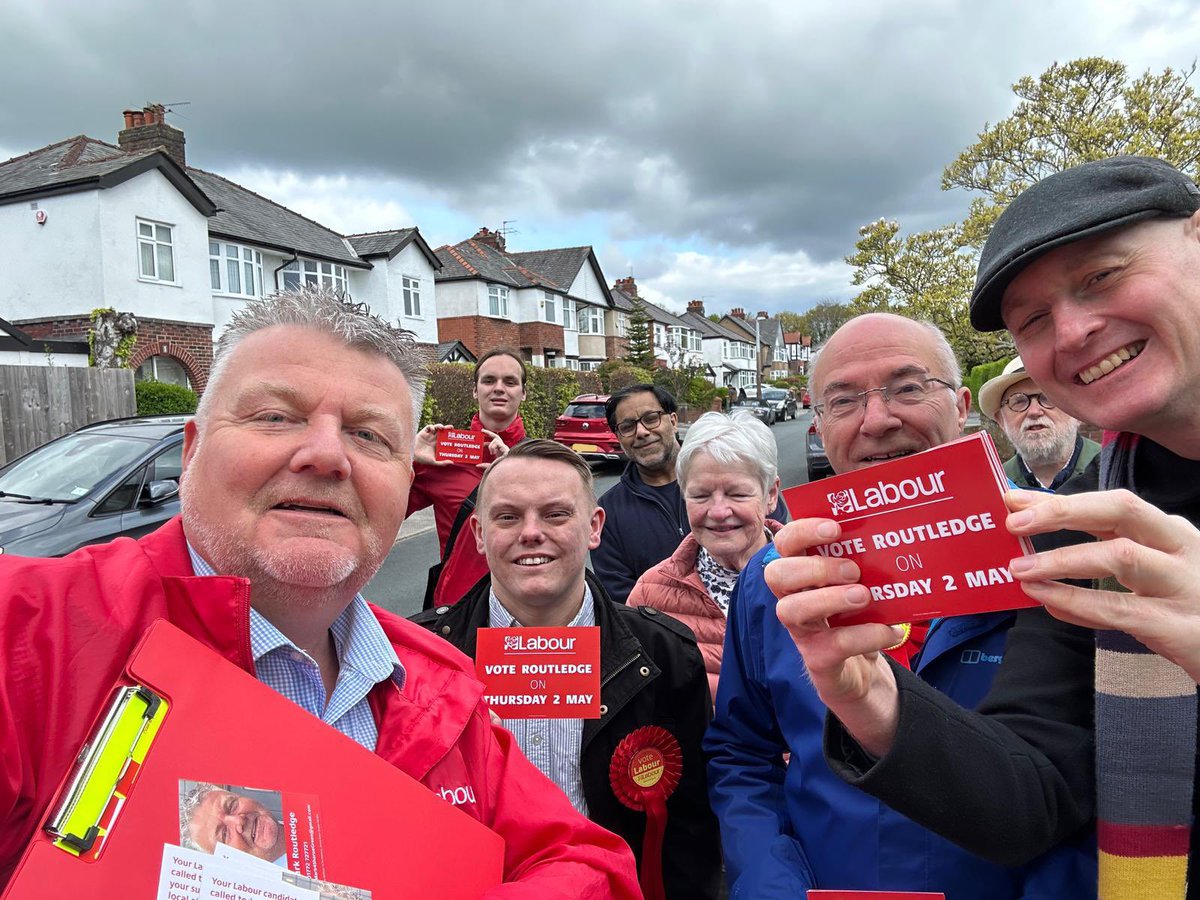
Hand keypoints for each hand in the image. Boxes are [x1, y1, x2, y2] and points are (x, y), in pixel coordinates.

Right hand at [413, 424, 450, 465]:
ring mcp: (429, 436)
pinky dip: (431, 427)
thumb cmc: (423, 459)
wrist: (412, 455)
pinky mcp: (423, 433)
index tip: (456, 435)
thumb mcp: (434, 462)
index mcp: (438, 445)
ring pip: (437, 428)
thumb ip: (442, 463)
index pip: (446, 438)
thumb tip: (452, 462)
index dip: (450, 435)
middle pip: (443, 431)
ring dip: (440, 426)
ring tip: (441, 428)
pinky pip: (428, 427)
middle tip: (451, 428)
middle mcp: (434, 439)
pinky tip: (433, 430)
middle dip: (447, 428)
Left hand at [477, 429, 508, 467]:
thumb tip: (477, 465)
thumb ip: (484, 466)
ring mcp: (505, 447)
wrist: (508, 470)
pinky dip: (493, 446)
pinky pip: (497, 442)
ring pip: (496, 439)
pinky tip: (493, 453)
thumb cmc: (501, 469)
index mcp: (500, 452)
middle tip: (482, 430)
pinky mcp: (506, 448)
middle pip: (496, 436)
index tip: (480, 443)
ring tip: (491, 453)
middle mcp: (502, 448)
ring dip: (491, 445)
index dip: (487, 442)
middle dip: (489, 432)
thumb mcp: (491, 467)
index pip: (494, 443)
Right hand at [768, 519, 905, 756]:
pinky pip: (832, 645)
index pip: (785, 544)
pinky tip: (889, 631)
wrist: (864, 676)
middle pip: (776, 574)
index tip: (835, 529)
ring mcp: (802, 631)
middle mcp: (794, 600)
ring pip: (790, 610)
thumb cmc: (858, 620)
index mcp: (803, 574)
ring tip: (864, 597)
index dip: (802, 532)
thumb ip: (864, 566)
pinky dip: (865, 635)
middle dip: (813, 567)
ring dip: (829, 599)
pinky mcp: (818, 659)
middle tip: (852, 570)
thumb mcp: (860, 587)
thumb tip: (891, 539)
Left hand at [1006, 488, 1199, 682]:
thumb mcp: (1155, 570)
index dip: (1061, 499)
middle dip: (1062, 512)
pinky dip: (1077, 605)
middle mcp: (1182, 550)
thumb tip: (1035, 535)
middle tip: (1013, 522)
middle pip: (1121, 511)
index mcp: (1171, 532)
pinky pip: (1120, 611)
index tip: (1013, 498)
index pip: (1113, 502)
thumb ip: (1105, 550)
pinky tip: (1046, 602)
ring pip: (1120, 557)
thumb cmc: (1187, 606)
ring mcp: (1186, 587)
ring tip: (1018, 569)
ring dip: (1062, 560)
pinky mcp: (1181, 629)